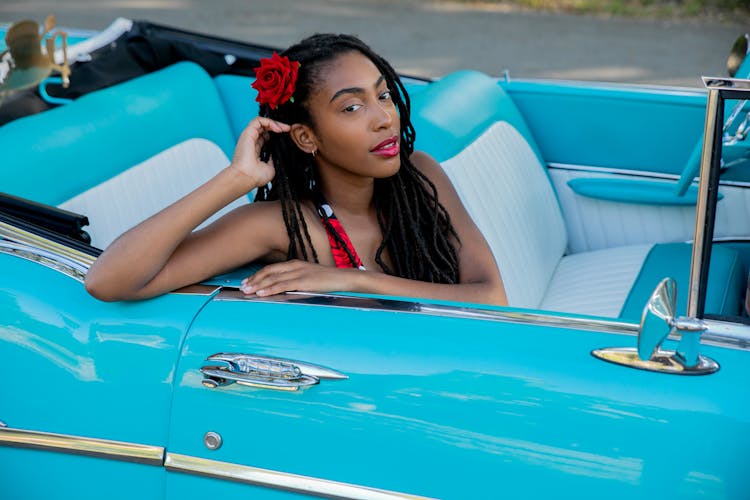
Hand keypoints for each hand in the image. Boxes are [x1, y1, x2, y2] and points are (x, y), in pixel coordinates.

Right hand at [230, 116, 290, 187]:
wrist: (246, 177)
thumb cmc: (255, 176)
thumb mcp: (270, 168)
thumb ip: (273, 159)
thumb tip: (277, 154)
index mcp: (256, 150)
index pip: (266, 137)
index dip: (276, 135)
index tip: (287, 136)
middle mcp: (252, 142)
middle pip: (265, 129)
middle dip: (278, 126)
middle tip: (288, 129)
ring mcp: (249, 137)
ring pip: (262, 122)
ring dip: (274, 123)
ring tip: (284, 129)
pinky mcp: (248, 133)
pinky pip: (258, 121)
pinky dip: (269, 122)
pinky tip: (277, 129)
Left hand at [240, 260, 356, 295]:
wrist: (344, 279)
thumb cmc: (328, 280)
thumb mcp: (310, 277)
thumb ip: (297, 280)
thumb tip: (285, 288)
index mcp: (295, 264)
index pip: (271, 268)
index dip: (258, 275)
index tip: (248, 281)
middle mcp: (295, 266)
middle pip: (269, 272)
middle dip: (254, 280)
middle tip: (242, 287)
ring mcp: (299, 273)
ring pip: (273, 279)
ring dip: (258, 285)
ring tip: (247, 291)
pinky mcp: (304, 281)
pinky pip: (283, 285)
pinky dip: (270, 289)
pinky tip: (262, 293)